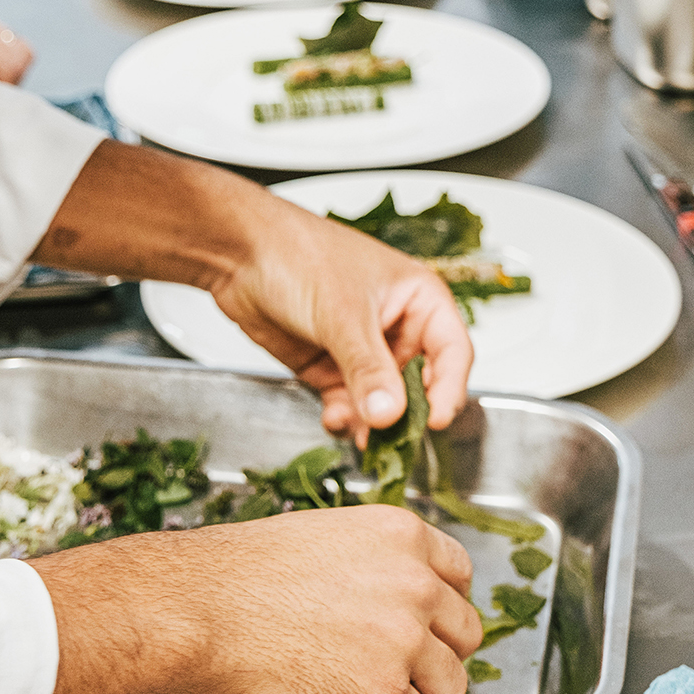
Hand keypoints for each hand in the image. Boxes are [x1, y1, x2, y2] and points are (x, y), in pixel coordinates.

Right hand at [28, 504, 481, 693]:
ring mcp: (405, 641)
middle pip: (465, 633)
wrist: (199, 609)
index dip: (442, 607)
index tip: (426, 625)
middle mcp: (416, 584)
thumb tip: (396, 604)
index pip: (460, 574)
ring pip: (449, 684)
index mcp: (402, 535)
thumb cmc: (239, 576)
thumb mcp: (323, 540)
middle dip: (436, 656)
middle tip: (396, 669)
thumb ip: (374, 566)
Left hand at [208, 191, 473, 443]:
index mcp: (419, 298)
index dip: (450, 390)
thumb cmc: (299, 255)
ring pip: (384, 401)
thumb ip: (368, 368)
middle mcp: (397, 325)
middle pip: (421, 385)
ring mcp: (363, 348)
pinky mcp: (331, 365)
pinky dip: (346, 417)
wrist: (239, 253)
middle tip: (393, 440)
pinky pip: (351, 403)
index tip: (435, 422)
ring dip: (373, 423)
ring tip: (359, 436)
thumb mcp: (342, 314)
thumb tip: (391, 414)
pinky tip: (334, 419)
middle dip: (407, 414)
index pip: (453, 353)